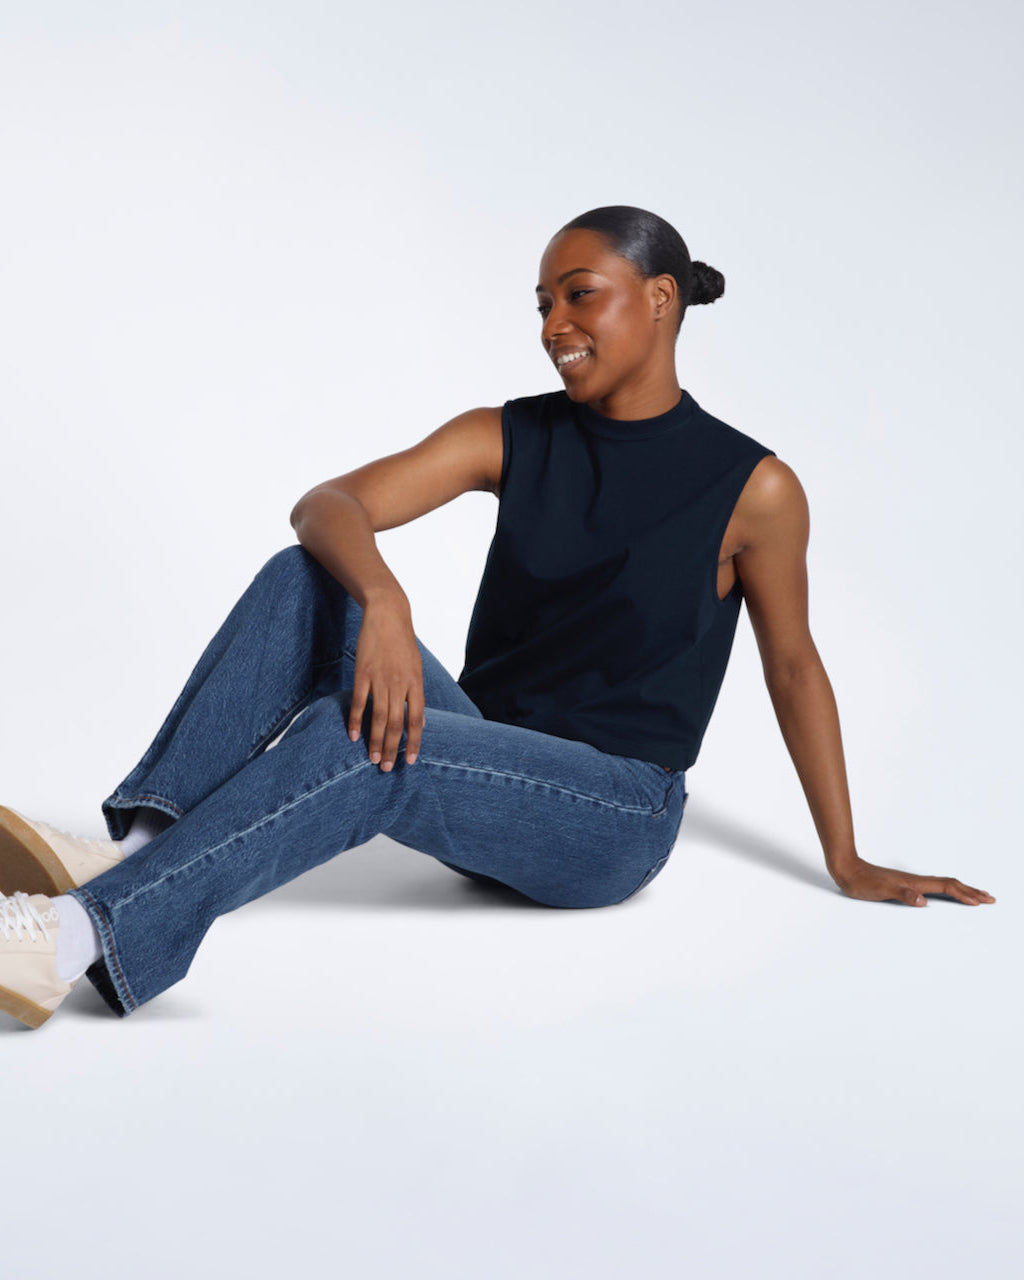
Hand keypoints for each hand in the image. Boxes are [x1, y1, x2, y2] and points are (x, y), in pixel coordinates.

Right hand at [347, 598, 425, 771]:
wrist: (388, 615)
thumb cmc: (403, 643)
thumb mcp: (417, 668)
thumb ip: (417, 695)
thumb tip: (421, 722)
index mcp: (416, 683)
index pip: (417, 719)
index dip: (414, 741)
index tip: (410, 760)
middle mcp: (399, 684)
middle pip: (397, 722)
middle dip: (393, 748)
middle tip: (387, 768)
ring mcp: (380, 679)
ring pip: (379, 717)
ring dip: (376, 740)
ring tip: (373, 759)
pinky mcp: (362, 673)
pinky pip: (358, 702)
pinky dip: (355, 720)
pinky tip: (353, 735)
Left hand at [832, 856, 995, 906]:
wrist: (847, 869)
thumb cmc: (863, 882)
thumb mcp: (881, 891)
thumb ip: (903, 895)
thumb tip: (923, 901)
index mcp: (914, 882)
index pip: (946, 887)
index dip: (964, 894)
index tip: (980, 901)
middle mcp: (916, 880)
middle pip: (950, 884)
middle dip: (971, 891)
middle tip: (990, 898)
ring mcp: (911, 881)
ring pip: (943, 884)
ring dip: (962, 889)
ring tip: (975, 895)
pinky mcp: (905, 884)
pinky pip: (933, 887)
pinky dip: (947, 890)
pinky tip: (946, 894)